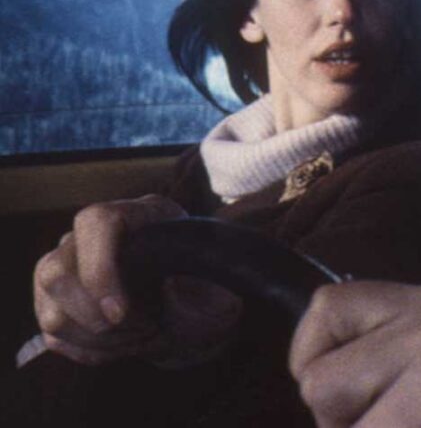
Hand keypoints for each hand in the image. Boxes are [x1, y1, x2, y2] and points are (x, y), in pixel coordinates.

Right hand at [32, 194, 240, 364]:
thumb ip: (203, 274)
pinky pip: (56, 337)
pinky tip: (126, 343)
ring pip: (52, 312)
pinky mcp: (57, 307)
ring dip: (101, 339)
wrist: (195, 318)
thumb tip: (172, 283)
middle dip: (98, 317)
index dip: (99, 269)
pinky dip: (94, 352)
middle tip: (147, 326)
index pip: (95, 222)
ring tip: (143, 334)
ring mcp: (68, 270)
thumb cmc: (208, 292)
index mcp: (140, 216)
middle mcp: (92, 238)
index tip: (120, 312)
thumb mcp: (221, 279)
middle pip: (54, 270)